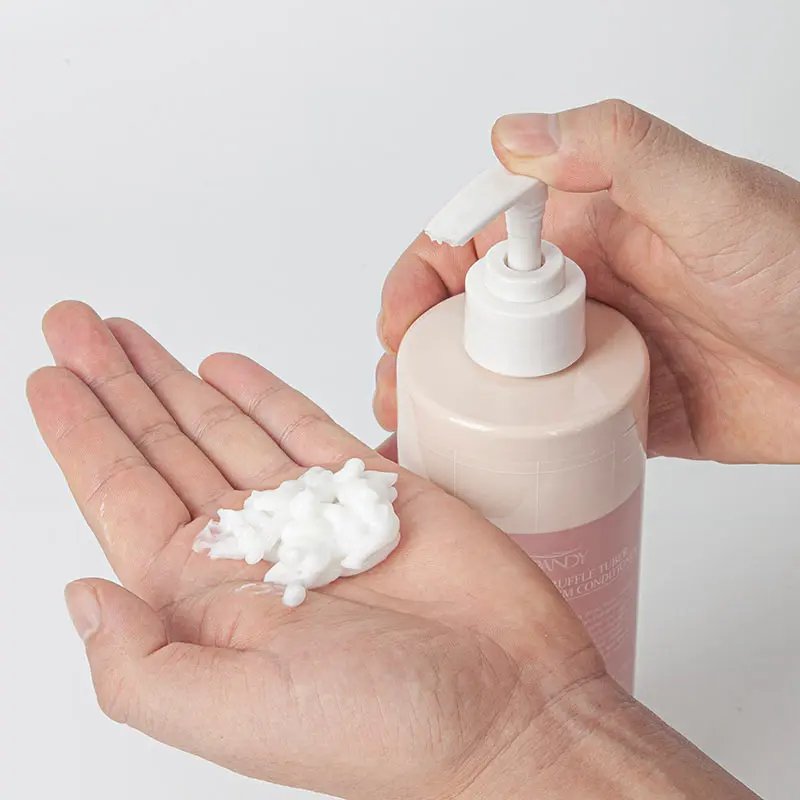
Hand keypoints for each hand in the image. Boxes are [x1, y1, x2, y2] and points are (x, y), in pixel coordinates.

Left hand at [28, 301, 608, 798]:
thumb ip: (139, 664)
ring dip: (177, 380)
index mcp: (206, 603)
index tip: (49, 376)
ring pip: (226, 427)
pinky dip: (264, 393)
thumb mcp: (236, 717)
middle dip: (116, 384)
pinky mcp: (375, 490)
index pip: (122, 496)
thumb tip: (80, 596)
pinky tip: (227, 368)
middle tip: (74, 324)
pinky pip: (304, 427)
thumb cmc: (385, 731)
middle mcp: (252, 553)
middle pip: (164, 447)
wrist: (511, 711)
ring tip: (129, 335)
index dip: (81, 434)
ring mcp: (312, 515)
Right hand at [375, 99, 799, 463]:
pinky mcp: (617, 416)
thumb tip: (513, 135)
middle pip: (471, 320)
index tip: (400, 319)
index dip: (421, 274)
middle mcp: (583, 295)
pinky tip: (468, 471)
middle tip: (397, 392)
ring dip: (447, 404)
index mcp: (588, 233)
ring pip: (498, 381)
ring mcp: (596, 360)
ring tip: (418, 436)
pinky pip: (544, 432)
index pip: (476, 242)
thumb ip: (619, 153)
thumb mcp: (715, 197)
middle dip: (417, 351)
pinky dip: (499, 451)